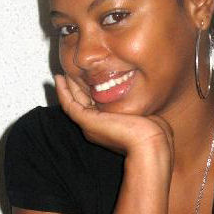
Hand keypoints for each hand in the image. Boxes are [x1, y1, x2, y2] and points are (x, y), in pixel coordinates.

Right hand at [54, 73, 173, 160]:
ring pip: (73, 103)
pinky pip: (69, 104)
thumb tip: (139, 100)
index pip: (94, 107)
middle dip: (74, 88)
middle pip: (81, 104)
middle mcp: (96, 128)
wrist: (150, 142)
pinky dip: (63, 92)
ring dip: (66, 87)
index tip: (85, 78)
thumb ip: (136, 108)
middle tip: (68, 72)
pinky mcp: (87, 121)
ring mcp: (90, 125)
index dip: (88, 92)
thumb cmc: (153, 132)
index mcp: (108, 127)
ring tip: (61, 73)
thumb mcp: (143, 114)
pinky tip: (60, 79)